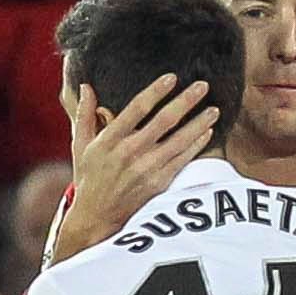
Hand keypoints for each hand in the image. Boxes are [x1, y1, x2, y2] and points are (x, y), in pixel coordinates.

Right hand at [58, 72, 218, 252]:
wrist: (96, 217)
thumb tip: (86, 86)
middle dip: (186, 101)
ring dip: (199, 123)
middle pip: (164, 121)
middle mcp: (130, 153)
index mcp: (110, 139)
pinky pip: (182, 160)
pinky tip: (207, 132)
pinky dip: (196, 145)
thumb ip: (83, 114)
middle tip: (203, 86)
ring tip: (214, 109)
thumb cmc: (89, 177)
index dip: (156, 91)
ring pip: (179, 141)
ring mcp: (146, 169)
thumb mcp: (81, 145)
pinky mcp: (158, 183)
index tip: (172, 77)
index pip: (137, 109)